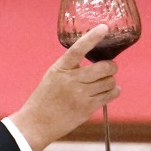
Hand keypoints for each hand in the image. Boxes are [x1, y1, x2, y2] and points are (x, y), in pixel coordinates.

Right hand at [9, 24, 119, 150]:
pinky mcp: (87, 108)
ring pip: (110, 82)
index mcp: (60, 68)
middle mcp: (71, 80)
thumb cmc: (45, 97)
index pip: (78, 49)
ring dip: (111, 81)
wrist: (37, 123)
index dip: (92, 37)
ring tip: (104, 83)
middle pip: (104, 67)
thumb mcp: (53, 75)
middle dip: (111, 67)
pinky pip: (110, 95)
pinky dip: (113, 92)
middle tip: (109, 68)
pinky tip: (108, 92)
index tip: (104, 27)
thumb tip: (96, 59)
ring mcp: (80, 95)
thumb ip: (71, 67)